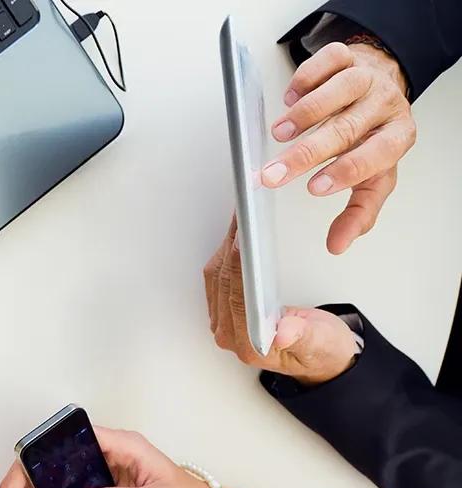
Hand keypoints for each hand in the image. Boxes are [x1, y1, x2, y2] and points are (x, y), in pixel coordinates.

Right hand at [73, 427, 208, 487]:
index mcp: (129, 444)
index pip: (90, 434)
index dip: (67, 443)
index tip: (47, 459)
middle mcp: (120, 450)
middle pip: (80, 453)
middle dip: (62, 471)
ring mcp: (116, 464)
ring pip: (83, 472)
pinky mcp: (115, 480)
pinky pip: (92, 486)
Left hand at [204, 216, 357, 385]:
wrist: (322, 354)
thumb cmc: (322, 350)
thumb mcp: (321, 344)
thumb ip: (303, 338)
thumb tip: (283, 332)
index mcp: (250, 344)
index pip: (238, 298)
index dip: (240, 265)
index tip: (244, 238)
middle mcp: (230, 334)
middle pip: (224, 282)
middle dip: (233, 246)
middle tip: (243, 215)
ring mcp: (225, 320)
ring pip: (218, 276)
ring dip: (228, 245)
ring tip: (241, 217)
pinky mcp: (227, 307)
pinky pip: (220, 275)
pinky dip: (229, 252)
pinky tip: (238, 234)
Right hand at [262, 41, 414, 253]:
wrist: (379, 88)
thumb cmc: (372, 137)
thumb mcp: (374, 178)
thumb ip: (359, 211)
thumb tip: (338, 245)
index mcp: (398, 136)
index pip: (376, 155)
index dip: (345, 171)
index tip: (313, 187)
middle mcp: (385, 105)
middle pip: (346, 129)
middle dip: (305, 154)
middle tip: (274, 174)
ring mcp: (366, 77)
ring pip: (338, 91)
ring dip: (303, 115)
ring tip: (278, 134)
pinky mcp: (345, 57)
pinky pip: (326, 62)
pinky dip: (304, 80)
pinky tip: (290, 98)